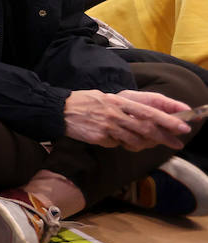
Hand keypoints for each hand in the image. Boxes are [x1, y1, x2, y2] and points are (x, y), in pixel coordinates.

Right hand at [62, 88, 190, 150]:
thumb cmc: (85, 102)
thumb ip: (126, 106)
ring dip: (143, 145)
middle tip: (177, 143)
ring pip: (134, 141)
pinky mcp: (99, 138)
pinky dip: (121, 144)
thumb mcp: (107, 97)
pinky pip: (117, 145)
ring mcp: (107, 127)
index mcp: (119, 101)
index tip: (183, 127)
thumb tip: (147, 116)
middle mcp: (115, 114)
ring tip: (146, 144)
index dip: (168, 120)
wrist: (59, 110)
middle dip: (165, 137)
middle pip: (146, 129)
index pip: (149, 112)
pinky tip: (116, 139)